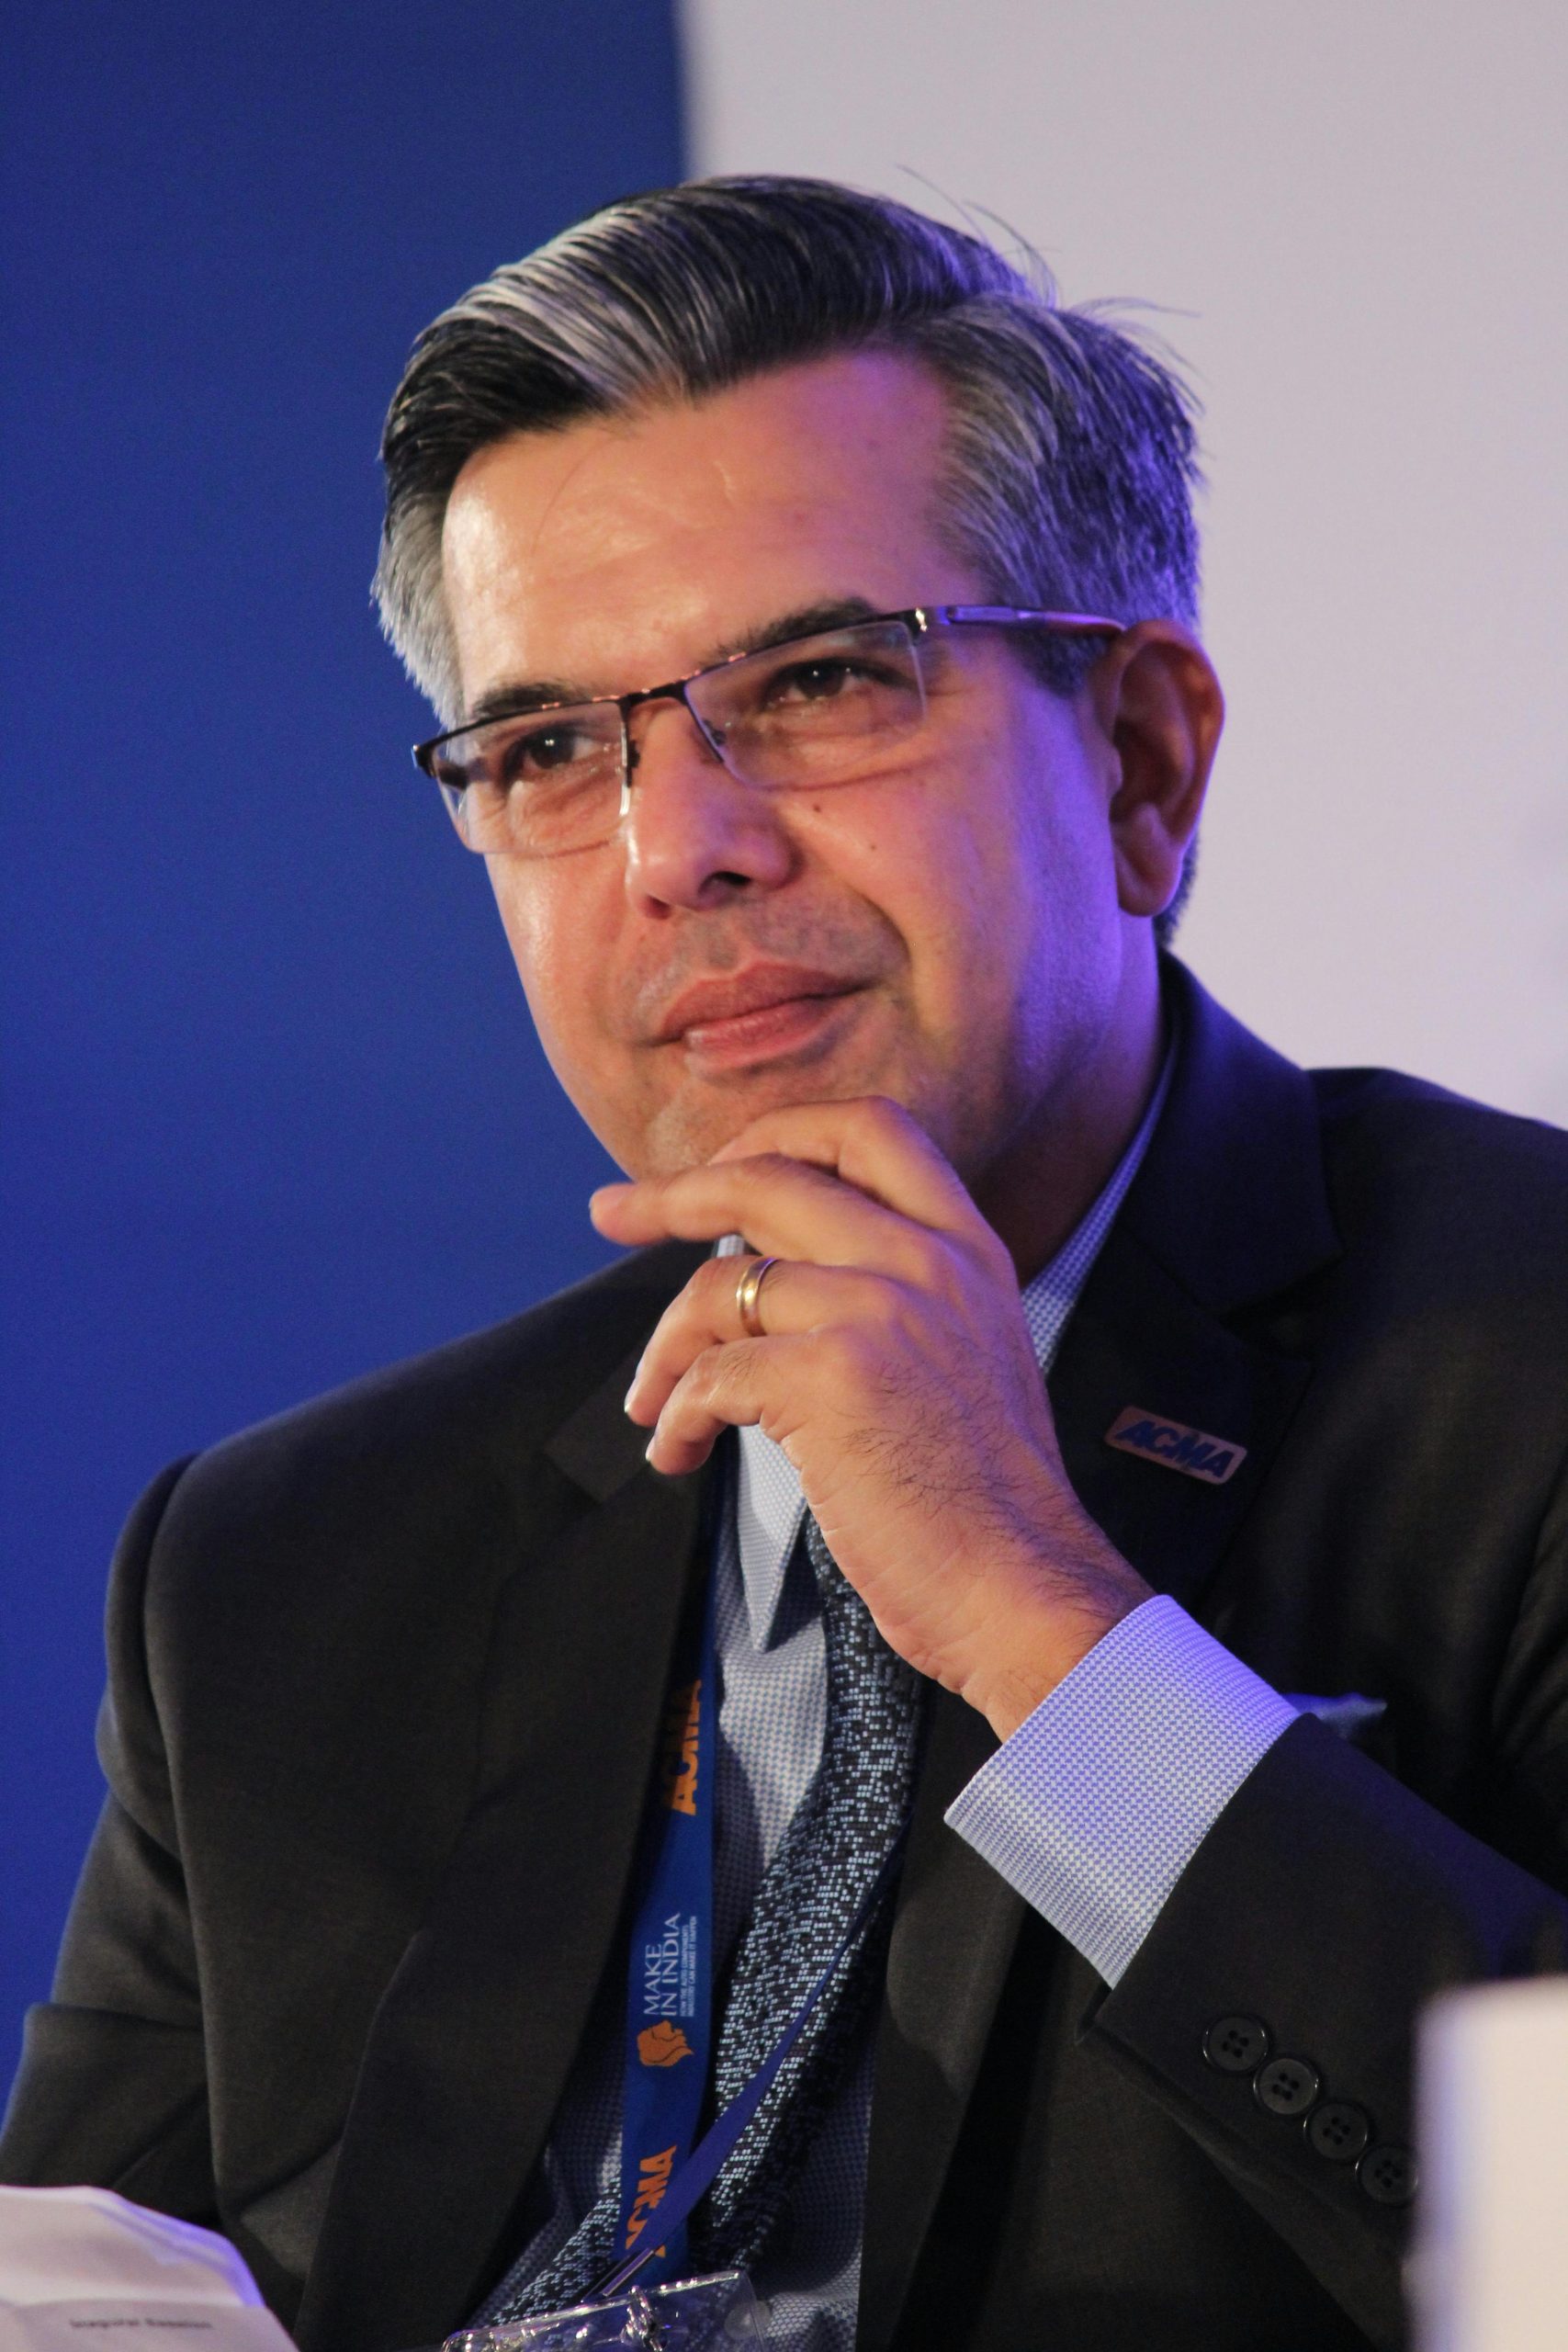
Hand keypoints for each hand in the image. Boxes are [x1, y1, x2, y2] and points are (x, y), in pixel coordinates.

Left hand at [589, 1098, 1150, 1738]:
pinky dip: (675, 1414)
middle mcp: (927, 1261)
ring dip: (664, 1346)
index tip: (720, 1163)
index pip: (868, 1129)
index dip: (779, 1131)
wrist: (1027, 1589)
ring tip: (652, 1402)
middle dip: (673, 1193)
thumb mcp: (968, 1355)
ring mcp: (880, 1309)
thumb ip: (900, 1296)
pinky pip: (711, 1374)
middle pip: (770, 1176)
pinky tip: (678, 1452)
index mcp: (967, 1248)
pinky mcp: (832, 1376)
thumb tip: (778, 1279)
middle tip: (614, 1213)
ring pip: (721, 1283)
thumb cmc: (985, 1504)